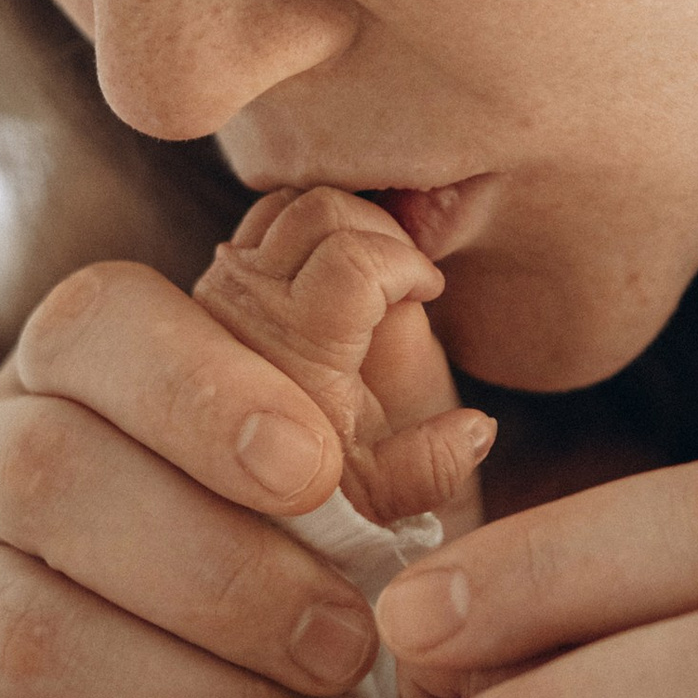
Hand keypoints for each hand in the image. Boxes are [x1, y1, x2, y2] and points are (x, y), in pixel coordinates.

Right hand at [0, 250, 484, 697]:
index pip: (95, 326)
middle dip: (221, 574)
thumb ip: (367, 374)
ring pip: (30, 637)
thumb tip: (396, 275)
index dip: (199, 388)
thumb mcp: (352, 457)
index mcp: (75, 368)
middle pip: (50, 482)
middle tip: (351, 645)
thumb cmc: (301, 555)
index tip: (317, 472)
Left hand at [193, 188, 494, 527]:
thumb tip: (478, 427)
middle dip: (382, 232)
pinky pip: (268, 215)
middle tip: (409, 275)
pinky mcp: (220, 276)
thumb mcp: (384, 495)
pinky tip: (343, 268)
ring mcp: (226, 286)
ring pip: (291, 202)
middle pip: (320, 210)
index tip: (429, 290)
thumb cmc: (329, 495)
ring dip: (348, 222)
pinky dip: (313, 223)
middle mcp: (248, 308)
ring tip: (380, 272)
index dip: (407, 264)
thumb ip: (430, 467)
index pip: (354, 259)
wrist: (247, 494)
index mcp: (297, 353)